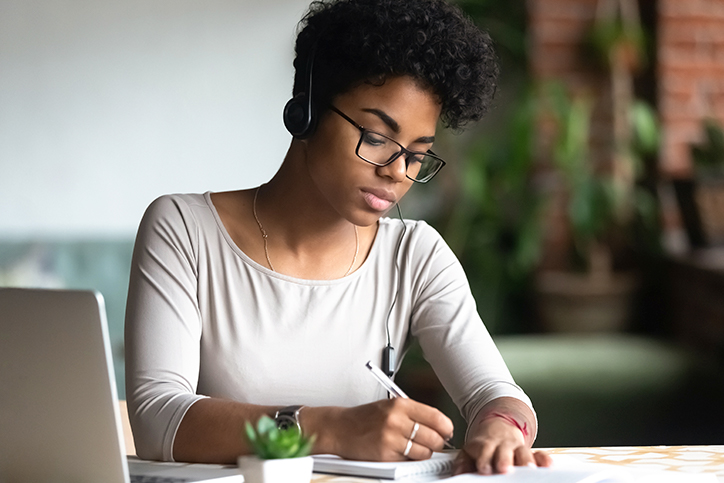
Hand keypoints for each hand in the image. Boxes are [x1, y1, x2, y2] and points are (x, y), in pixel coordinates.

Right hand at [323, 398, 453, 461]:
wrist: (340, 428)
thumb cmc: (365, 418)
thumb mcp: (390, 406)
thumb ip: (414, 413)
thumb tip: (440, 426)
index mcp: (400, 404)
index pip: (436, 417)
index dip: (446, 427)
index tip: (447, 431)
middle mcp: (396, 420)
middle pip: (434, 437)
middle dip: (437, 443)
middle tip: (433, 442)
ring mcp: (391, 438)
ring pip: (424, 452)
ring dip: (423, 452)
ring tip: (414, 447)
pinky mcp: (385, 455)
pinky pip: (409, 461)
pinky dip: (408, 459)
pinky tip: (400, 452)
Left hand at [452, 415, 551, 474]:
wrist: (498, 427)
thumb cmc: (483, 446)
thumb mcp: (470, 450)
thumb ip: (463, 461)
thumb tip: (458, 474)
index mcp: (486, 444)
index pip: (484, 450)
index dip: (484, 458)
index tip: (484, 468)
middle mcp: (502, 445)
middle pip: (504, 451)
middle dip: (504, 459)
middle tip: (505, 469)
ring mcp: (517, 448)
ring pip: (523, 452)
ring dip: (526, 460)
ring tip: (529, 469)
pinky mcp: (530, 452)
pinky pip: (539, 454)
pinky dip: (543, 459)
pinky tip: (547, 465)